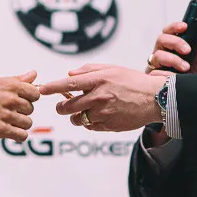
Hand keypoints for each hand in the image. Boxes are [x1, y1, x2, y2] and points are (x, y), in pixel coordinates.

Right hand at [0, 71, 39, 142]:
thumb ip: (15, 80)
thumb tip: (33, 74)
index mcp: (9, 86)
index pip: (35, 93)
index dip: (29, 97)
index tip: (20, 100)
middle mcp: (10, 99)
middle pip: (31, 108)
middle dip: (22, 111)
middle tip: (8, 112)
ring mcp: (7, 115)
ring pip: (28, 123)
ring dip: (19, 124)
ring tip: (7, 122)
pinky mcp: (2, 130)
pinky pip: (22, 135)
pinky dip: (17, 135)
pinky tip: (9, 132)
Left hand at [38, 64, 167, 131]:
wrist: (155, 99)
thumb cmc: (133, 81)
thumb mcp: (112, 69)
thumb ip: (89, 70)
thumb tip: (70, 74)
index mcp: (99, 80)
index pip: (69, 84)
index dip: (52, 87)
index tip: (41, 89)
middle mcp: (99, 97)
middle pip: (68, 106)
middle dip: (61, 107)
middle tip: (62, 105)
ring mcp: (103, 114)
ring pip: (77, 119)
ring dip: (74, 116)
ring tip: (81, 110)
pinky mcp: (108, 126)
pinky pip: (89, 127)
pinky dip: (87, 122)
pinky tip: (95, 116)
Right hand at [146, 21, 196, 73]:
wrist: (177, 96)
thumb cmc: (182, 77)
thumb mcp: (193, 64)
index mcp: (168, 47)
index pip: (168, 32)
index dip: (174, 27)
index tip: (184, 27)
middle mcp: (159, 54)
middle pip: (161, 39)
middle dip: (175, 42)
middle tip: (187, 50)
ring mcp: (154, 66)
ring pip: (158, 56)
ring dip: (173, 60)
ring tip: (185, 67)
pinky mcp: (150, 78)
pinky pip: (155, 73)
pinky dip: (166, 74)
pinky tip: (173, 77)